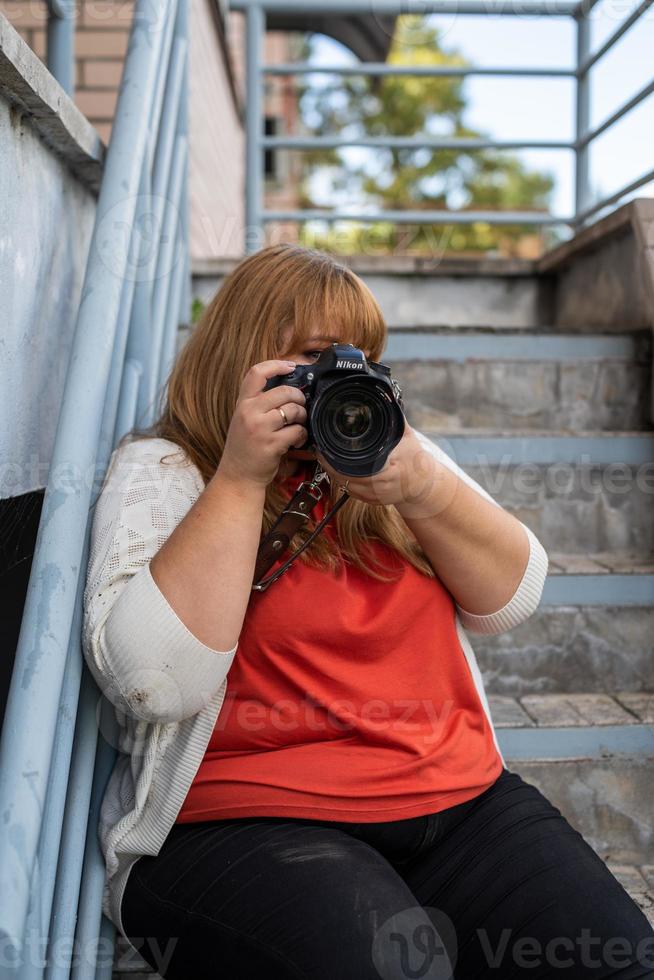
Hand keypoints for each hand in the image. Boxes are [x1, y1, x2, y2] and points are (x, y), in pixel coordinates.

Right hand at [219, 360, 307, 487]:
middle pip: (284, 391)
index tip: (291, 366)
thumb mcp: (244, 420)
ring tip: (298, 426)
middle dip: (299, 398)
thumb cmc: (244, 448)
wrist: (237, 476)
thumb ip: (259, 404)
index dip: (276, 365)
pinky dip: (302, 435)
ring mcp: (260, 428)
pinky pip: (297, 431)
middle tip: (300, 408)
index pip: (256, 373)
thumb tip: (288, 390)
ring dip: (302, 417)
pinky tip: (297, 441)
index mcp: (242, 404)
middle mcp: (249, 413)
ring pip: (293, 410)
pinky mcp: (271, 444)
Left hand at [316, 424, 450, 515]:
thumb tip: (386, 394)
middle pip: (345, 478)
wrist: (424, 484)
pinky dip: (343, 482)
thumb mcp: (407, 436)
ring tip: (325, 459)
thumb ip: (395, 417)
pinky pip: (351, 493)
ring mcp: (376, 496)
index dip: (335, 460)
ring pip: (346, 487)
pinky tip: (337, 472)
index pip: (354, 468)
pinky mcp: (373, 501)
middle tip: (320, 452)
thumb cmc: (416, 459)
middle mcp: (381, 486)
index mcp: (389, 470)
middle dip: (330, 466)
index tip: (326, 449)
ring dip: (333, 474)